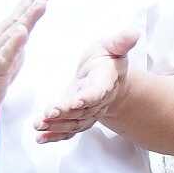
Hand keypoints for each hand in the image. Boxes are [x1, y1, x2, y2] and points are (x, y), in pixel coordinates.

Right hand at [0, 0, 48, 118]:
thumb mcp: (9, 47)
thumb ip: (19, 31)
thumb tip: (31, 15)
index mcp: (5, 35)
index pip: (21, 14)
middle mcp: (0, 40)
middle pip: (19, 18)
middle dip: (33, 1)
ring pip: (14, 34)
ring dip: (27, 17)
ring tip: (40, 3)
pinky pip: (5, 57)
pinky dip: (13, 44)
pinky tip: (21, 33)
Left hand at [33, 27, 142, 143]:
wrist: (108, 79)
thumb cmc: (107, 60)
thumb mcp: (112, 47)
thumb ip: (121, 42)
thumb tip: (134, 33)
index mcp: (105, 82)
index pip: (98, 91)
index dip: (89, 97)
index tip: (78, 100)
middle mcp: (97, 102)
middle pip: (82, 111)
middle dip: (65, 113)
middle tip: (49, 114)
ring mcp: (87, 113)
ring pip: (73, 123)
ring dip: (56, 126)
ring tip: (38, 125)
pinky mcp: (76, 118)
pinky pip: (67, 131)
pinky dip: (54, 136)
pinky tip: (39, 139)